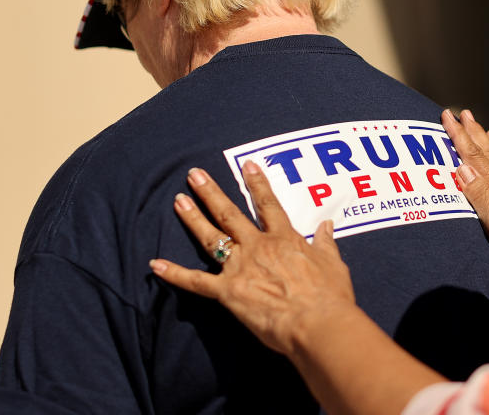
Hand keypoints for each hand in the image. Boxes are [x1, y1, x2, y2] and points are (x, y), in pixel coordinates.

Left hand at [149, 162, 357, 356]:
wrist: (316, 322)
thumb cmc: (329, 296)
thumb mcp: (333, 263)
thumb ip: (325, 243)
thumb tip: (327, 226)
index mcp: (285, 239)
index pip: (268, 204)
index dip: (257, 184)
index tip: (247, 166)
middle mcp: (259, 247)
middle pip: (230, 214)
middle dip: (211, 192)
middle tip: (194, 175)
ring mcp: (241, 268)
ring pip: (211, 238)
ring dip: (193, 218)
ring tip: (178, 200)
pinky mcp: (228, 292)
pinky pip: (197, 282)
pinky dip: (175, 274)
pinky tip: (155, 264)